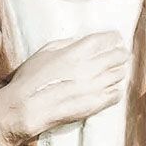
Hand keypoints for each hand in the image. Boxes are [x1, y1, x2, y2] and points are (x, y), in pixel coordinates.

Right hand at [0, 32, 127, 145]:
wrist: (25, 108)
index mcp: (76, 53)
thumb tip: (83, 41)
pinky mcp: (96, 104)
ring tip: (113, 71)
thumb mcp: (45, 52)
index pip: (107, 40)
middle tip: (119, 54)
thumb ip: (67, 44)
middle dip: (120, 53)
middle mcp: (89, 68)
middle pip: (118, 56)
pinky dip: (116, 89)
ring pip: (120, 74)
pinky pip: (117, 94)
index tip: (116, 39)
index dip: (114, 38)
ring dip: (118, 70)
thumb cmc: (30, 79)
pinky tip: (109, 88)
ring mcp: (94, 87)